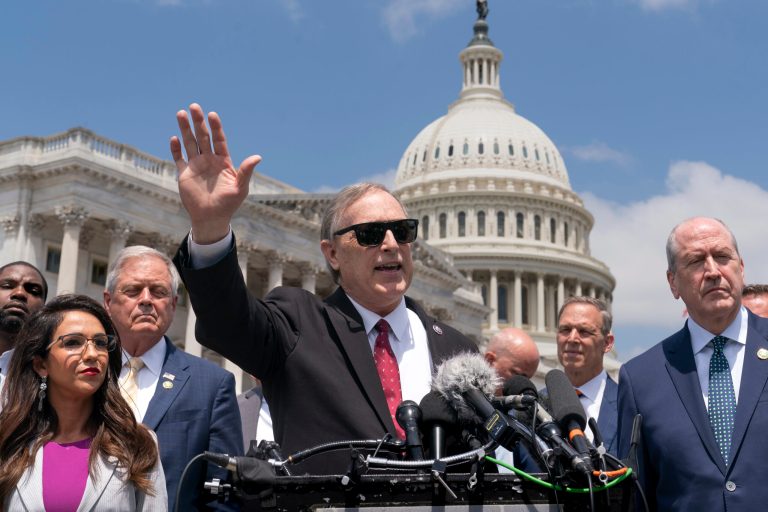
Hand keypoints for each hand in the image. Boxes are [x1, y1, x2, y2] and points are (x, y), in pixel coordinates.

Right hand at [170, 103, 261, 243]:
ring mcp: (196, 166)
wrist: (212, 218)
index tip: (212, 115)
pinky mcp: (184, 174)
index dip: (215, 127)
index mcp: (223, 161)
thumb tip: (258, 157)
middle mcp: (209, 160)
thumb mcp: (240, 187)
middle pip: (202, 136)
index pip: (219, 139)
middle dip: (198, 122)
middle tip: (194, 106)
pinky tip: (174, 138)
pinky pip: (179, 158)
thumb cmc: (229, 204)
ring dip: (185, 129)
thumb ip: (246, 171)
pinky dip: (175, 149)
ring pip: (189, 143)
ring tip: (180, 113)